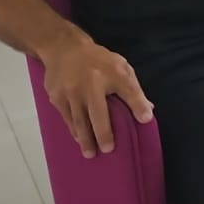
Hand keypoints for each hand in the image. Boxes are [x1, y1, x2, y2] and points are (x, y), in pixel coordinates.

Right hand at [39, 36, 154, 158]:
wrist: (64, 49)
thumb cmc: (98, 61)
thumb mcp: (120, 67)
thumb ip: (133, 90)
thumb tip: (147, 113)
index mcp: (110, 73)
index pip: (128, 90)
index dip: (137, 105)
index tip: (145, 120)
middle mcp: (89, 84)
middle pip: (97, 114)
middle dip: (103, 133)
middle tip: (108, 150)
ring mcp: (70, 92)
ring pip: (79, 120)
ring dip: (85, 138)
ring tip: (91, 153)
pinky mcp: (56, 98)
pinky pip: (67, 118)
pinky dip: (74, 129)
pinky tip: (79, 138)